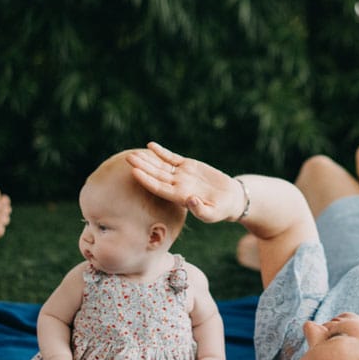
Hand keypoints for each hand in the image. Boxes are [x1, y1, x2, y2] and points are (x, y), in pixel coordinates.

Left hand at [126, 142, 242, 223]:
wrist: (230, 199)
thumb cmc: (221, 209)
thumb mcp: (212, 213)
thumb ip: (200, 209)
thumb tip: (191, 200)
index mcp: (179, 196)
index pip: (158, 187)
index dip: (146, 180)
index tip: (134, 172)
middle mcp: (177, 185)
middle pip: (155, 174)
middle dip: (142, 166)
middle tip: (128, 158)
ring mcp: (181, 174)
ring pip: (161, 165)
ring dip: (147, 159)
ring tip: (134, 153)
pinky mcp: (188, 166)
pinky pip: (172, 157)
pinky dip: (162, 151)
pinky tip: (150, 145)